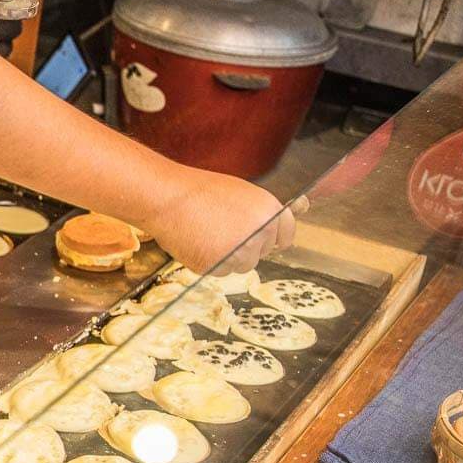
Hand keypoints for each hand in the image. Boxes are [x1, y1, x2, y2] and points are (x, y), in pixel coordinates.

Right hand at [144, 170, 295, 274]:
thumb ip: (262, 211)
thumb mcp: (241, 193)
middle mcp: (259, 233)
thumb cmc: (199, 191)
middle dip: (247, 247)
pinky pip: (220, 272)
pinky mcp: (217, 266)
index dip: (273, 237)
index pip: (287, 235)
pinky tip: (197, 242)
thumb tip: (296, 212)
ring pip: (242, 266)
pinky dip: (210, 262)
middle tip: (223, 229)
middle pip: (262, 253)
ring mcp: (238, 252)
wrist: (166, 197)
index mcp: (268, 211)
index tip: (262, 238)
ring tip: (208, 234)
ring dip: (229, 257)